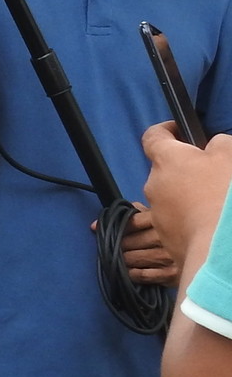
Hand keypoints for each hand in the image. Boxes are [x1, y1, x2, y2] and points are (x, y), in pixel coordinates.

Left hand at [97, 206, 178, 287]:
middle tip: (107, 247)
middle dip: (117, 244)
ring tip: (116, 259)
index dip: (112, 226)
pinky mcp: (172, 274)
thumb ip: (143, 211)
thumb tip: (121, 210)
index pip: (130, 223)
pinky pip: (146, 275)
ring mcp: (167, 257)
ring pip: (134, 258)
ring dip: (122, 259)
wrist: (209, 250)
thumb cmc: (180, 229)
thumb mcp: (163, 215)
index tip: (95, 229)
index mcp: (160, 220)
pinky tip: (128, 272)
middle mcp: (163, 238)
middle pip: (129, 242)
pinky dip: (133, 274)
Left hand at [142, 122, 231, 271]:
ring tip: (215, 204)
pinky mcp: (166, 237)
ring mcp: (157, 213)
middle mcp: (154, 184)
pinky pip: (177, 222)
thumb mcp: (229, 156)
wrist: (219, 247)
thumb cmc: (224, 195)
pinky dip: (191, 220)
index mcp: (166, 159)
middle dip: (185, 170)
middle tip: (212, 176)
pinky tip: (211, 224)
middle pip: (166, 170)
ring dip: (188, 197)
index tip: (178, 130)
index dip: (165, 130)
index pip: (153, 136)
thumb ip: (219, 144)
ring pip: (171, 198)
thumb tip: (212, 146)